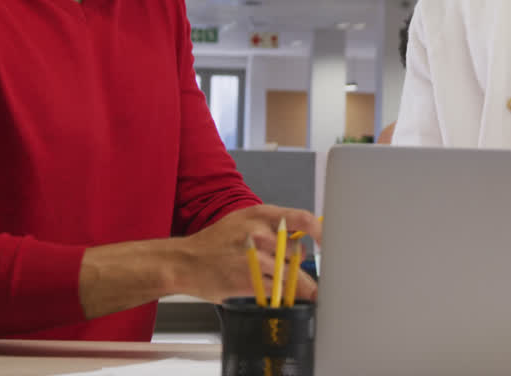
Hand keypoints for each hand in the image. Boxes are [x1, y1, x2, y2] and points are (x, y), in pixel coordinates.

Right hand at [171, 204, 322, 302]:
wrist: (184, 262)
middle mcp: (259, 232)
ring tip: (285, 285)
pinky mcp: (248, 279)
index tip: (326, 243)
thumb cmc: (215, 243)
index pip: (303, 219)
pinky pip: (277, 290)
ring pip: (290, 274)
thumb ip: (272, 229)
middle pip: (297, 252)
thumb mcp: (243, 222)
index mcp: (260, 214)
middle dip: (296, 264)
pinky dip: (282, 296)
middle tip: (292, 270)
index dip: (320, 233)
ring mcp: (254, 256)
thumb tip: (303, 241)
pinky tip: (278, 296)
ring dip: (293, 284)